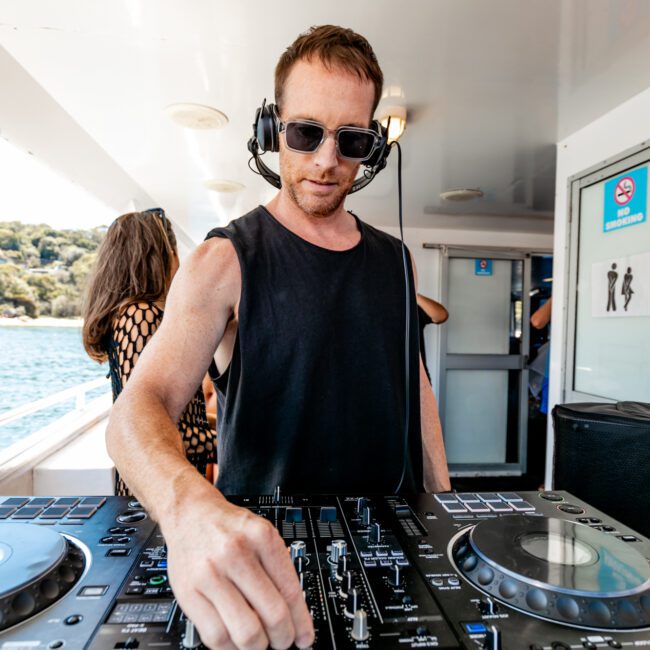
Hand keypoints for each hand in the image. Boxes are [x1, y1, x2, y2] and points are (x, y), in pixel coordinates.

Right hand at [162, 490, 314, 649]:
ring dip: (258, 646)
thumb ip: (276, 569)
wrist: (190, 513)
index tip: (304, 637)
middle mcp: (237, 553)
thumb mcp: (260, 534)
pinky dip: (231, 648)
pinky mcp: (189, 592)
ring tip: (260, 642)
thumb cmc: (228, 527)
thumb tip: (294, 615)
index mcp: (262, 537)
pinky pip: (216, 636)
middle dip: (282, 637)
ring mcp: (211, 573)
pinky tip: (236, 642)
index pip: (290, 590)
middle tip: (282, 641)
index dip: (301, 622)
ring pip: (245, 632)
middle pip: (272, 614)